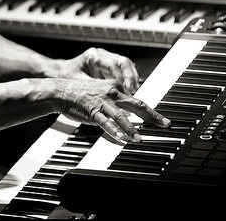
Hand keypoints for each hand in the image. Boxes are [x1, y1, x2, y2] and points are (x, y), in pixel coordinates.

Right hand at [55, 77, 170, 142]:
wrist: (61, 91)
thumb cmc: (80, 93)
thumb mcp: (102, 92)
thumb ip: (116, 101)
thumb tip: (129, 111)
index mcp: (115, 87)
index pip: (137, 99)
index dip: (150, 110)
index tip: (160, 119)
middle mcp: (111, 93)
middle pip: (136, 104)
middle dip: (152, 115)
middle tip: (164, 124)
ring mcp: (102, 102)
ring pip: (120, 115)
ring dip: (131, 128)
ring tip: (139, 138)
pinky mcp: (92, 111)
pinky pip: (104, 122)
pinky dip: (113, 130)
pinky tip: (120, 138)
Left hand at [56, 47, 140, 94]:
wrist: (60, 72)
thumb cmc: (66, 75)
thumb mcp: (79, 82)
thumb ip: (95, 87)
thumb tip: (110, 95)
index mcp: (93, 56)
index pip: (114, 64)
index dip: (122, 78)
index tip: (126, 90)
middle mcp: (101, 55)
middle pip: (124, 62)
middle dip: (130, 77)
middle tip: (132, 91)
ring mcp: (105, 59)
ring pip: (126, 65)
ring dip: (131, 78)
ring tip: (132, 92)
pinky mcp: (107, 66)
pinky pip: (122, 70)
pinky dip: (127, 79)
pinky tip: (128, 90)